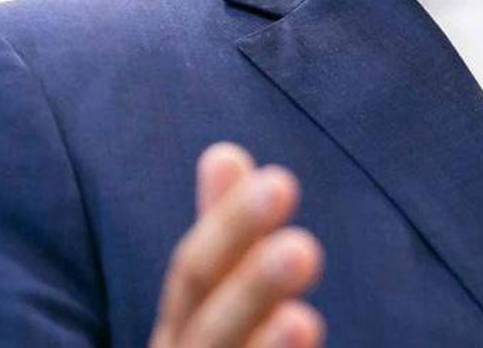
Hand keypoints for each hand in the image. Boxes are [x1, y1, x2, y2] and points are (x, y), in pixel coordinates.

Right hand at [150, 143, 324, 347]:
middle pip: (209, 330)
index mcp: (180, 335)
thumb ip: (227, 235)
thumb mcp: (222, 301)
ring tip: (302, 320)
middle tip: (301, 250)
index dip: (232, 230)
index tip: (279, 183)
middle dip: (251, 290)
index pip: (195, 276)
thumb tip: (224, 152)